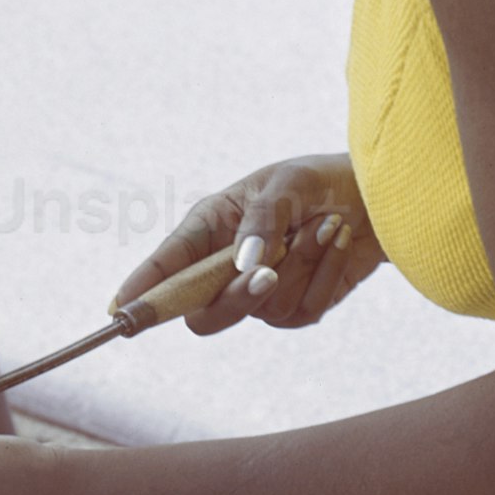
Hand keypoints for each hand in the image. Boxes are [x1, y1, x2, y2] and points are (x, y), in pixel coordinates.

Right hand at [114, 159, 378, 335]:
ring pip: (262, 309)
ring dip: (300, 265)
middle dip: (235, 298)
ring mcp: (259, 294)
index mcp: (208, 228)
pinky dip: (324, 275)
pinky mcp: (296, 309)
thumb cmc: (318, 181)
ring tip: (325, 224)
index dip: (142, 290)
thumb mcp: (286, 185)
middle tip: (267, 273)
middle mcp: (226, 266)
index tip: (119, 311)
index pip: (167, 266)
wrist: (375, 199)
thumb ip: (260, 222)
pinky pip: (302, 310)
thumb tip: (243, 268)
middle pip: (204, 314)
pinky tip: (337, 242)